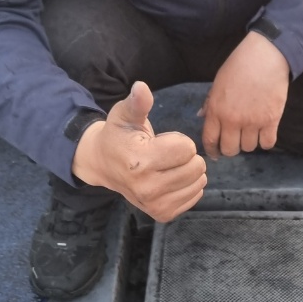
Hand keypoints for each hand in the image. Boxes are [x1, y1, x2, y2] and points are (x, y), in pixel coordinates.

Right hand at [72, 81, 205, 221]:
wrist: (103, 165)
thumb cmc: (118, 136)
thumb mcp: (124, 115)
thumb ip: (138, 103)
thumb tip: (142, 87)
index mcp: (140, 162)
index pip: (187, 148)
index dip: (178, 139)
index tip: (160, 141)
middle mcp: (148, 188)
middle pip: (196, 166)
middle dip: (186, 155)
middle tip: (164, 154)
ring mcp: (155, 204)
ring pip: (199, 181)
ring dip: (188, 170)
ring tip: (167, 166)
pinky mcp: (163, 214)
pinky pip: (195, 196)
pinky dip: (188, 186)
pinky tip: (169, 179)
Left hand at [200, 32, 290, 159]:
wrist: (265, 56)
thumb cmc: (239, 66)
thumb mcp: (218, 82)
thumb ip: (210, 103)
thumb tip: (202, 117)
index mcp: (216, 110)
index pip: (210, 140)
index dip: (213, 150)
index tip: (216, 153)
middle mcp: (232, 120)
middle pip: (230, 150)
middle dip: (232, 148)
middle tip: (237, 140)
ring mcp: (252, 122)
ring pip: (249, 148)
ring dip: (250, 142)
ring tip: (252, 132)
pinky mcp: (271, 121)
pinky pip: (267, 144)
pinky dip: (266, 141)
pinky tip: (265, 132)